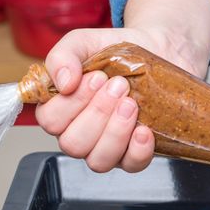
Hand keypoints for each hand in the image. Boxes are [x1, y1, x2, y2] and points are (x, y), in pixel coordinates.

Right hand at [36, 27, 206, 172]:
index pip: (50, 121)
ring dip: (115, 131)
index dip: (71, 103)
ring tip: (131, 103)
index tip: (96, 77)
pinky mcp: (135, 154)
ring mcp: (108, 147)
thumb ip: (63, 56)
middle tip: (118, 85)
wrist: (159, 52)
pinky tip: (144, 129)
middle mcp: (82, 133)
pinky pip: (131, 166)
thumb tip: (63, 82)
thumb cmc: (117, 53)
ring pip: (99, 161)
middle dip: (97, 114)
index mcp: (62, 109)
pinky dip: (137, 150)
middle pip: (73, 144)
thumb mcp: (84, 42)